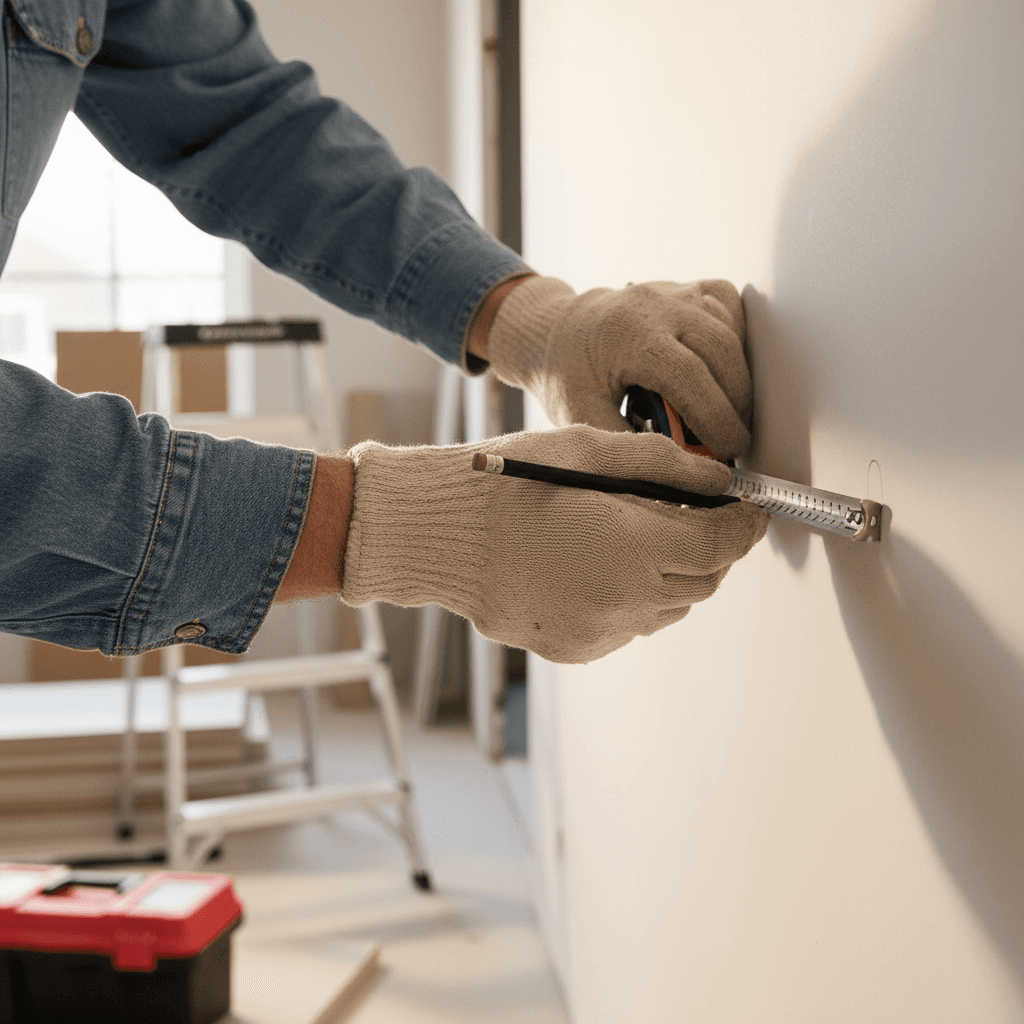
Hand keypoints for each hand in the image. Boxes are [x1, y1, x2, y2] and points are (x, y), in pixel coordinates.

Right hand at [340, 424, 767, 663]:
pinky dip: (633, 600)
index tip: (750, 510)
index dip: (744, 524)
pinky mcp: (577, 647)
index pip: (722, 542)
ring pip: (670, 608)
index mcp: (636, 544)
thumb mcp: (589, 450)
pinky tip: (602, 569)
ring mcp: (601, 630)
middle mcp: (627, 598)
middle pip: (704, 580)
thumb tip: (718, 479)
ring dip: (673, 576)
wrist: (443, 534)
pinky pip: (628, 626)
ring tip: (643, 540)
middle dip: (711, 549)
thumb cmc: (508, 483)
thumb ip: (664, 464)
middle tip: (698, 518)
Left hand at [484, 276, 753, 457]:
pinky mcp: (688, 289)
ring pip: (731, 333)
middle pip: (721, 351)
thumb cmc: (567, 375)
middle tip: (733, 442)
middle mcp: (655, 306)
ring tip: (724, 415)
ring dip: (738, 379)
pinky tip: (719, 373)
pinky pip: (729, 314)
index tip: (731, 449)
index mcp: (627, 336)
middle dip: (736, 403)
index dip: (717, 417)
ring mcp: (674, 292)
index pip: (689, 376)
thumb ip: (629, 447)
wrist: (556, 331)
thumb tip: (678, 476)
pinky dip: (734, 346)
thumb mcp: (583, 418)